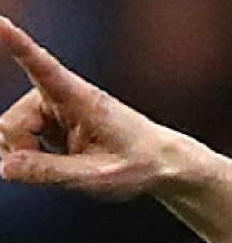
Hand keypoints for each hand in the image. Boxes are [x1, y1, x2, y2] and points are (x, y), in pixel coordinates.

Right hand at [0, 15, 231, 242]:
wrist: (161, 164)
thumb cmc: (138, 165)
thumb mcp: (96, 176)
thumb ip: (49, 171)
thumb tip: (4, 167)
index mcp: (79, 98)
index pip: (42, 67)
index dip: (18, 44)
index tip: (1, 22)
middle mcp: (60, 96)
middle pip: (11, 122)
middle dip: (19, 149)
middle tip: (51, 172)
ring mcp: (52, 109)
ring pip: (12, 132)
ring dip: (25, 154)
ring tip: (62, 168)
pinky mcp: (50, 122)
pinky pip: (20, 140)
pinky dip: (29, 156)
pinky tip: (54, 164)